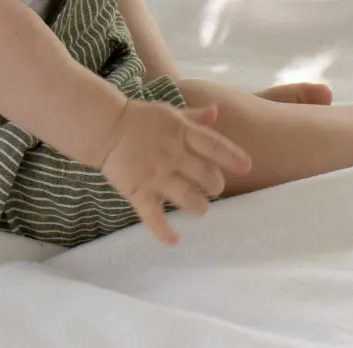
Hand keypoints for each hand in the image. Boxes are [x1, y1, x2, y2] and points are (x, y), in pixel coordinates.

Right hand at [96, 98, 251, 245]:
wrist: (105, 127)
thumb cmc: (140, 119)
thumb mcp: (169, 112)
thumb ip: (194, 117)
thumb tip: (216, 112)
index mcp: (181, 133)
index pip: (213, 146)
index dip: (232, 157)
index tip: (247, 167)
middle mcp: (173, 156)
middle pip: (206, 176)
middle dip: (215, 185)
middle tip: (213, 187)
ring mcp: (157, 176)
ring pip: (188, 199)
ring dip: (199, 207)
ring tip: (200, 207)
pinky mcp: (139, 193)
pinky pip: (154, 218)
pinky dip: (164, 233)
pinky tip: (174, 240)